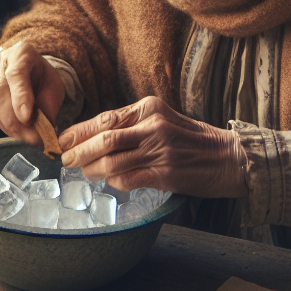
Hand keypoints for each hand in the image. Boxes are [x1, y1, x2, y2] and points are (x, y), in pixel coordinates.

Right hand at [0, 42, 65, 146]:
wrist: (30, 69)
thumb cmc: (43, 77)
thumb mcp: (54, 86)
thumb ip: (49, 104)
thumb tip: (44, 129)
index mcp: (21, 53)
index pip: (16, 75)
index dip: (20, 98)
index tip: (26, 118)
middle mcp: (0, 62)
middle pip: (0, 92)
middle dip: (16, 120)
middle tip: (34, 138)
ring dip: (11, 126)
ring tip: (29, 137)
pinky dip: (6, 126)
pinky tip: (18, 132)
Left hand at [57, 96, 244, 197]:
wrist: (227, 157)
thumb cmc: (191, 140)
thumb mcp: (161, 120)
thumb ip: (132, 125)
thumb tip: (94, 136)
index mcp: (148, 108)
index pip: (104, 118)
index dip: (79, 131)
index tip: (63, 139)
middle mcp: (152, 126)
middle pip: (103, 139)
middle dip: (79, 151)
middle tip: (66, 159)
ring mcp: (159, 150)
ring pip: (112, 161)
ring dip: (92, 169)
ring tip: (84, 172)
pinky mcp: (164, 173)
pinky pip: (128, 179)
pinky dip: (114, 182)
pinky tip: (110, 182)